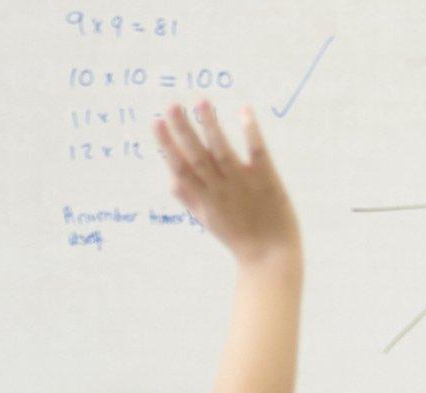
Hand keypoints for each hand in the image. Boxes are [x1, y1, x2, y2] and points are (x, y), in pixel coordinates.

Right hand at [155, 102, 299, 267]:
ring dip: (211, 126)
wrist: (270, 258)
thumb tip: (170, 179)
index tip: (155, 122)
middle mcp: (220, 189)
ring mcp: (243, 184)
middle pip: (197, 156)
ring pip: (223, 151)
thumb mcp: (207, 220)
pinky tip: (243, 111)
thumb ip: (189, 199)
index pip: (180, 168)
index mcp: (204, 199)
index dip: (166, 145)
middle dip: (183, 130)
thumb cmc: (238, 237)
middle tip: (171, 104)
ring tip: (201, 100)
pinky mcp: (267, 180)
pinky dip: (250, 133)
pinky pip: (257, 153)